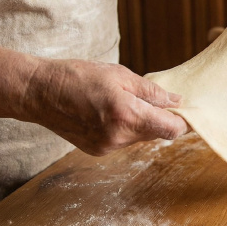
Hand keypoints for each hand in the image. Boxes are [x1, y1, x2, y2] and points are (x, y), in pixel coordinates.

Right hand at [21, 59, 188, 155]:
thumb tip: (176, 101)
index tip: (186, 111)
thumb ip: (152, 91)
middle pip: (157, 134)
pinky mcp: (97, 151)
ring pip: (140, 137)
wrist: (39, 92)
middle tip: (155, 99)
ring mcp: (107, 147)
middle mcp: (119, 137)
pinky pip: (123, 140)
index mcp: (127, 115)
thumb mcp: (120, 74)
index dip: (183, 122)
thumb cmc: (78, 76)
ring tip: (124, 101)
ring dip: (141, 122)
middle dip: (161, 118)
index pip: (171, 130)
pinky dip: (125, 127)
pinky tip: (110, 112)